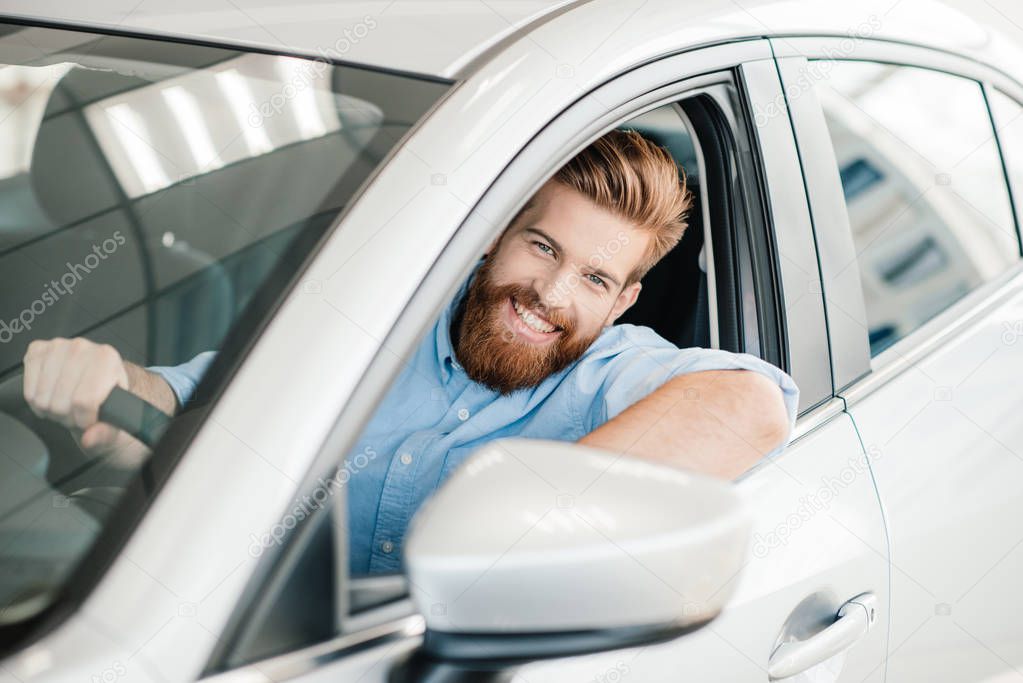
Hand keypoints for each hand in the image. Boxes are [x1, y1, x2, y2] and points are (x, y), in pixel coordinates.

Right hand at [22, 337, 133, 454]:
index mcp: (108, 359)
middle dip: (68, 417)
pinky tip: (52, 397)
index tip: (89, 419)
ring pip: (42, 398)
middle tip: (77, 412)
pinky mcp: (38, 350)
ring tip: (66, 405)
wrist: (96, 381)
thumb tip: (90, 438)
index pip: (85, 401)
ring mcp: (58, 347)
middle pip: (61, 402)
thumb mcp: (116, 419)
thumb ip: (107, 433)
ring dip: (52, 410)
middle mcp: (83, 348)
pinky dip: (37, 402)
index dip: (85, 420)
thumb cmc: (107, 398)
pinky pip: (28, 390)